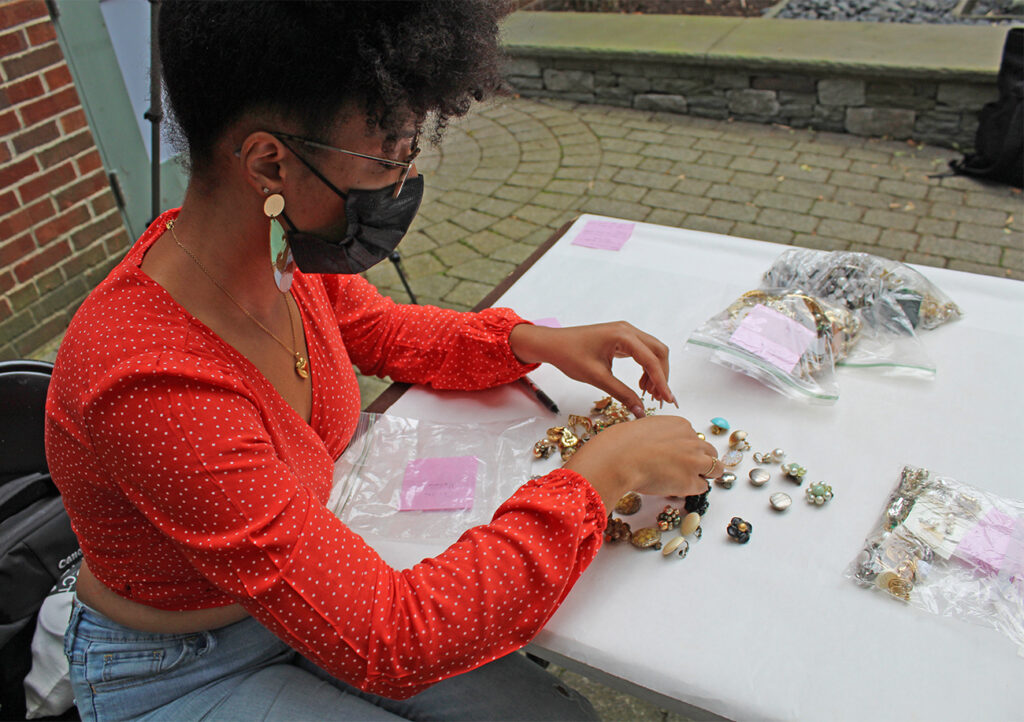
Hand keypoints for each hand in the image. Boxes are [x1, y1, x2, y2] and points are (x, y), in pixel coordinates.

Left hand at [509, 321, 674, 418]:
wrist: (553, 344)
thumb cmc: (570, 356)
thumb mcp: (597, 378)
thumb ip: (621, 394)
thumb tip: (641, 411)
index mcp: (622, 335)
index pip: (651, 359)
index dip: (662, 381)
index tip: (668, 399)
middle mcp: (628, 330)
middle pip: (658, 352)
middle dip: (663, 375)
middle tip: (660, 399)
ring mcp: (625, 332)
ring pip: (653, 351)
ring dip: (655, 372)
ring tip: (649, 394)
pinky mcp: (622, 339)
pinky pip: (643, 352)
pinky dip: (646, 368)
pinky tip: (640, 384)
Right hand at [563, 415, 716, 510]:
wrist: (620, 458)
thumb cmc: (623, 443)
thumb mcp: (645, 428)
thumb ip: (659, 435)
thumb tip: (658, 446)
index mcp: (681, 425)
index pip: (694, 438)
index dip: (687, 449)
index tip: (679, 456)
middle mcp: (692, 440)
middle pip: (709, 451)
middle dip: (702, 460)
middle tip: (688, 469)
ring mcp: (695, 461)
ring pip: (715, 468)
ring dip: (705, 474)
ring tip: (690, 480)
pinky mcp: (691, 481)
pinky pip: (703, 487)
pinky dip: (694, 488)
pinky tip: (679, 488)